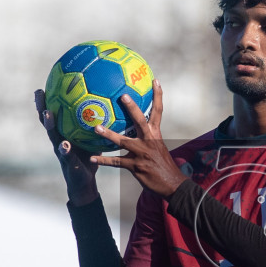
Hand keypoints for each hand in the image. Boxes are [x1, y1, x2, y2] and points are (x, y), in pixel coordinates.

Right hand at [35, 89, 99, 205]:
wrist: (84, 183)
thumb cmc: (88, 158)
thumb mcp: (91, 140)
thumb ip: (95, 126)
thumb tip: (107, 106)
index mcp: (64, 134)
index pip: (53, 115)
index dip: (47, 102)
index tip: (43, 85)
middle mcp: (59, 141)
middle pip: (47, 123)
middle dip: (42, 107)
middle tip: (39, 93)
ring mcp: (61, 152)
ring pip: (53, 136)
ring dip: (49, 125)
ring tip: (48, 114)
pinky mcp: (69, 164)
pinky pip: (66, 155)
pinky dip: (65, 150)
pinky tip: (65, 144)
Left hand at [88, 82, 187, 198]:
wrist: (173, 185)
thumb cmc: (165, 167)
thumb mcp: (160, 149)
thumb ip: (149, 139)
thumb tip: (141, 130)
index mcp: (156, 135)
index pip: (158, 112)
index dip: (157, 95)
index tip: (155, 81)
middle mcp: (149, 141)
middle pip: (140, 120)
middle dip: (132, 108)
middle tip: (123, 95)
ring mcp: (142, 154)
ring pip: (123, 141)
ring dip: (109, 134)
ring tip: (96, 127)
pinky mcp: (135, 167)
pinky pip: (116, 162)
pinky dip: (103, 160)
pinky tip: (92, 157)